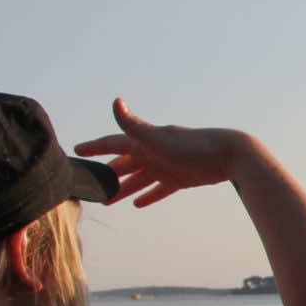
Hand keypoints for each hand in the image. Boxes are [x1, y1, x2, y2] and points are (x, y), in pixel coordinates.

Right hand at [73, 99, 254, 207]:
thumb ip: (135, 126)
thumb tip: (115, 102)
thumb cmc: (195, 146)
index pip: (113, 143)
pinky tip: (137, 204)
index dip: (94, 147)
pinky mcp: (180, 178)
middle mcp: (153, 152)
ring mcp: (166, 165)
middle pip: (123, 165)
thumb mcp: (160, 139)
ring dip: (122, 189)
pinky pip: (159, 188)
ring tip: (106, 201)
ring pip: (138, 179)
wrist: (230, 155)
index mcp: (144, 141)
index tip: (76, 150)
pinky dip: (148, 195)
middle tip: (88, 186)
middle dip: (105, 174)